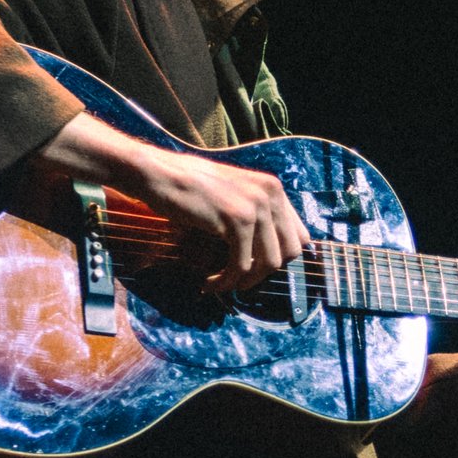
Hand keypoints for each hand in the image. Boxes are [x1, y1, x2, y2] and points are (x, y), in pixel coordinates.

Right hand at [37, 113, 306, 291]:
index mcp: (274, 188)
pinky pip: (241, 266)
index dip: (281, 260)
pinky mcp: (236, 220)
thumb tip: (274, 256)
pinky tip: (209, 282)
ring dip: (244, 281)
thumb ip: (257, 216)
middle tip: (239, 282)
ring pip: (267, 264)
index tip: (258, 271)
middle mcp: (271, 194)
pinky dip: (226, 281)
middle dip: (263, 274)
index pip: (299, 236)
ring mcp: (256, 206)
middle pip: (288, 254)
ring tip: (222, 284)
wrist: (159, 174)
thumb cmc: (190, 188)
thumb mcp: (234, 196)